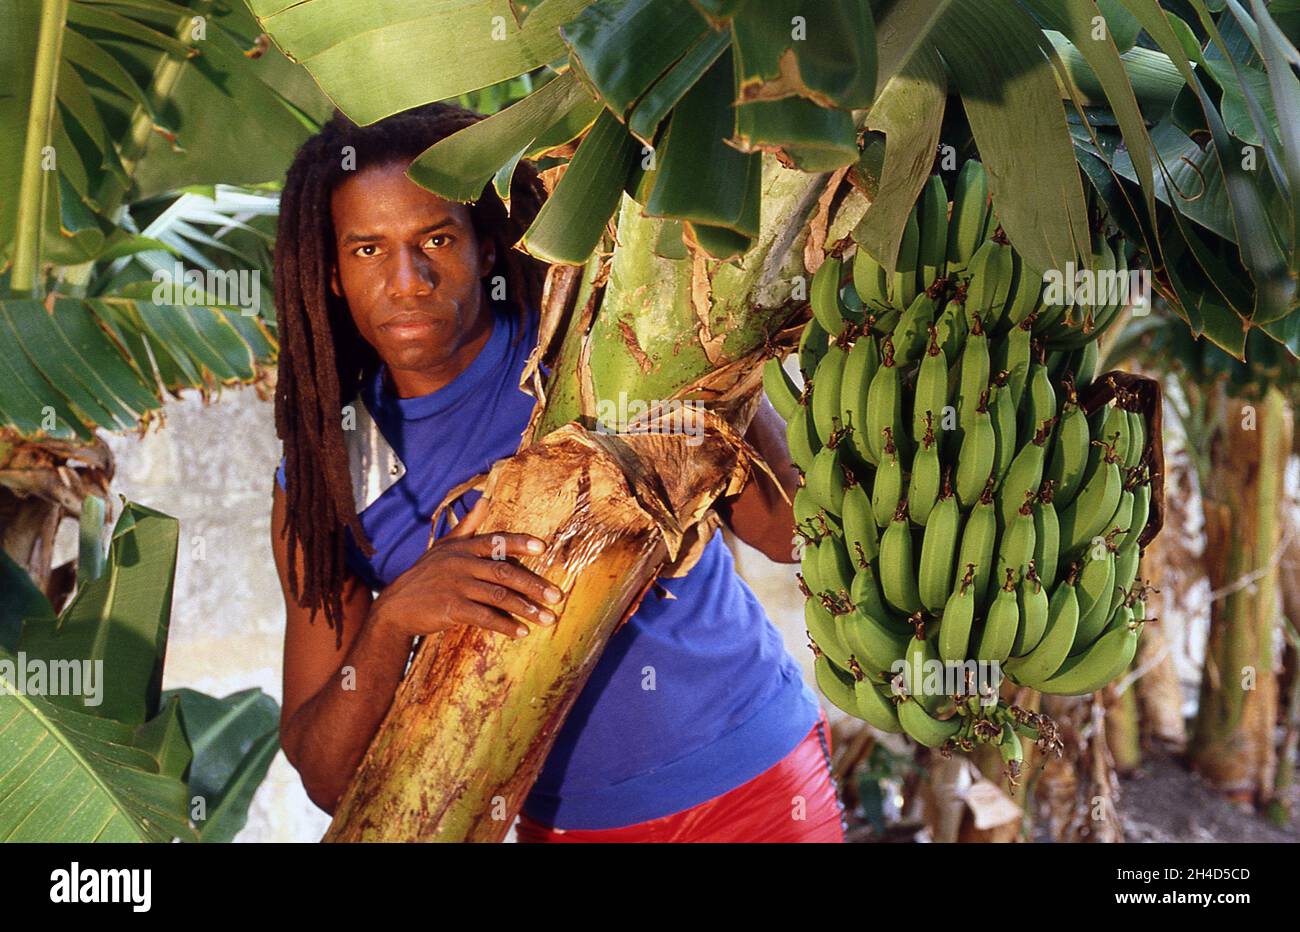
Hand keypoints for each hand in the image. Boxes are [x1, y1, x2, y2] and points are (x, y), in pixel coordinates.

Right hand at [371, 497, 562, 641]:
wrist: (396, 607)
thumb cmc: (426, 574)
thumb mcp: (445, 546)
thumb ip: (468, 525)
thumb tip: (485, 499)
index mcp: (463, 547)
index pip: (496, 541)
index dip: (519, 543)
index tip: (542, 547)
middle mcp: (461, 563)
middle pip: (504, 571)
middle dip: (534, 585)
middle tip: (557, 596)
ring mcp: (456, 585)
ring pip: (498, 596)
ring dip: (526, 609)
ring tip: (547, 619)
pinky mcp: (450, 608)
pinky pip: (484, 617)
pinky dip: (505, 625)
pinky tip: (521, 632)